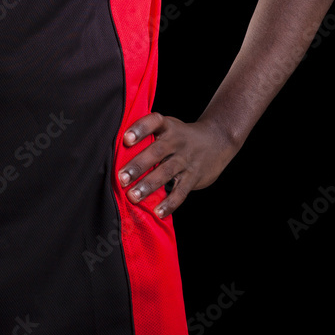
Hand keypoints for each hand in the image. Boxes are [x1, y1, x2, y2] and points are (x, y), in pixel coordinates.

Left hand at [117, 113, 236, 217]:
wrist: (217, 141)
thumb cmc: (181, 135)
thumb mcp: (168, 127)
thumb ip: (148, 135)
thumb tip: (117, 150)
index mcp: (167, 126)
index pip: (153, 122)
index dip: (140, 129)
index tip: (126, 139)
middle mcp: (177, 141)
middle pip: (156, 152)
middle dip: (138, 165)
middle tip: (121, 178)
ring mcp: (186, 160)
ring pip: (167, 172)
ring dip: (149, 185)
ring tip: (133, 196)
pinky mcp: (194, 177)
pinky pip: (181, 192)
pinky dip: (170, 203)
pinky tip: (158, 212)